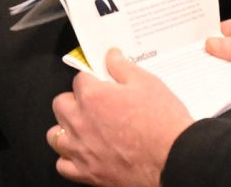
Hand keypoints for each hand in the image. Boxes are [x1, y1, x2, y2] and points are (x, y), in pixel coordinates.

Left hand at [47, 52, 191, 186]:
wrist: (174, 160)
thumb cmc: (163, 124)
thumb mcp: (147, 83)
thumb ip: (122, 67)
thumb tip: (111, 56)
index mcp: (93, 96)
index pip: (80, 79)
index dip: (92, 79)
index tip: (101, 83)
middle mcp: (81, 122)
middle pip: (61, 104)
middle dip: (74, 100)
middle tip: (92, 103)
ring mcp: (82, 150)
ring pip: (55, 135)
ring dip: (66, 128)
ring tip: (83, 127)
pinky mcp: (88, 174)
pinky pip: (63, 165)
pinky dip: (69, 159)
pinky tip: (83, 153)